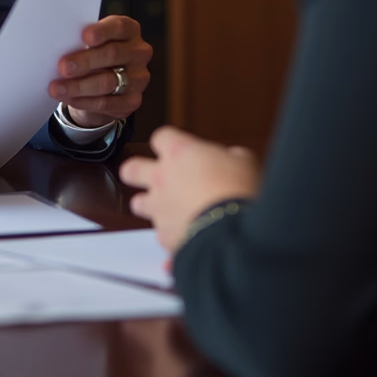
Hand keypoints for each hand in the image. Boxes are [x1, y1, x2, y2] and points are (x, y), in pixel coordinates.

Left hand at [49, 14, 150, 127]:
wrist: (104, 82)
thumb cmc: (93, 52)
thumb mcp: (90, 41)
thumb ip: (81, 40)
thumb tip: (59, 45)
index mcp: (129, 31)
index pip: (119, 27)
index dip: (102, 31)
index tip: (84, 36)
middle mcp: (139, 52)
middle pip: (112, 54)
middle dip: (85, 61)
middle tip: (63, 66)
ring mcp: (139, 78)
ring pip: (108, 82)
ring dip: (79, 86)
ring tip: (57, 87)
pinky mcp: (133, 100)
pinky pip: (107, 103)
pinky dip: (83, 101)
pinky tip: (67, 98)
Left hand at [119, 126, 261, 251]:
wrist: (236, 232)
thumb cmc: (241, 191)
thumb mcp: (245, 162)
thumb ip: (231, 157)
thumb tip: (232, 159)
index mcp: (179, 153)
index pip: (160, 137)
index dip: (169, 143)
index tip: (179, 149)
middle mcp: (161, 177)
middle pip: (130, 169)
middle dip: (137, 173)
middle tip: (153, 178)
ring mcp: (159, 207)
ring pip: (138, 204)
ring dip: (152, 207)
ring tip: (171, 211)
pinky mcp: (165, 235)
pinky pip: (161, 235)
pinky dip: (172, 236)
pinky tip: (187, 238)